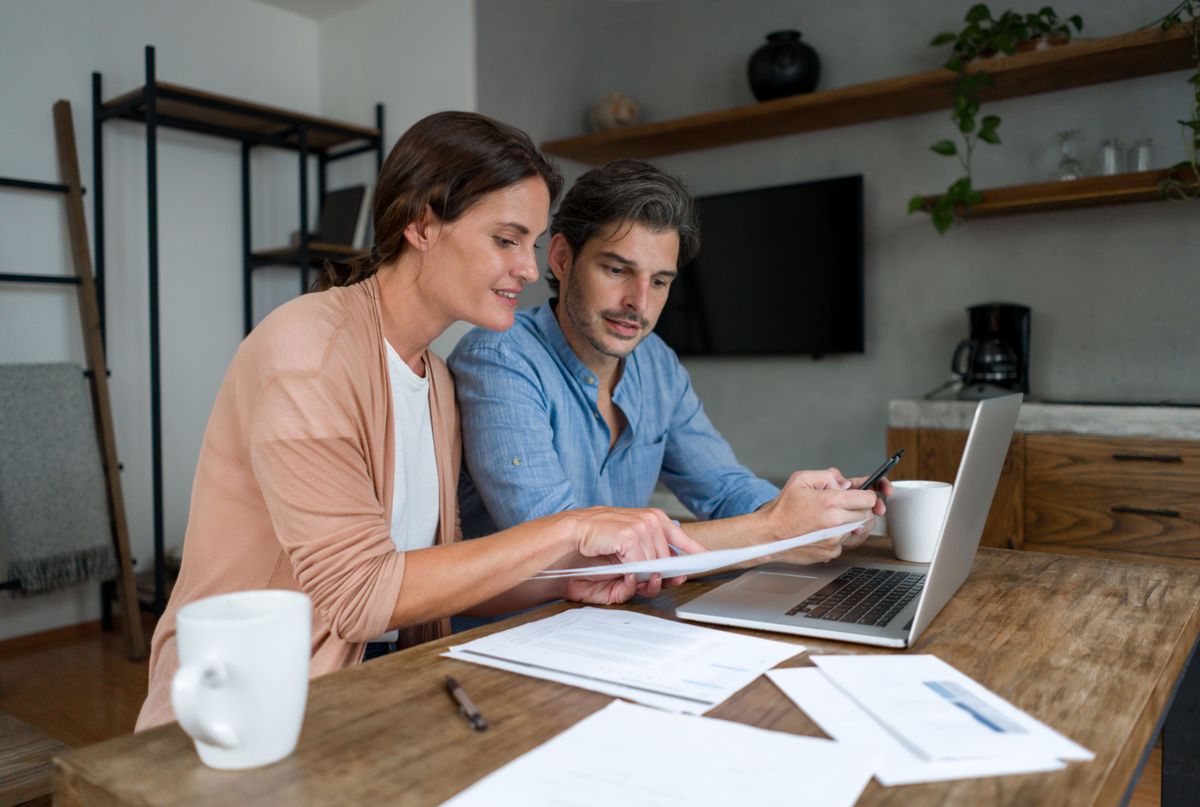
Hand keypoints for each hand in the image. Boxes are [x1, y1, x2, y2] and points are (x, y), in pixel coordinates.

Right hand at [562, 508, 706, 603]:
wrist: (568, 540)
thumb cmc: (596, 550)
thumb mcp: (628, 559)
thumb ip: (649, 566)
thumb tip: (667, 577)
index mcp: (655, 520)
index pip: (683, 539)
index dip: (695, 553)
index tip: (709, 562)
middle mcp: (651, 520)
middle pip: (669, 559)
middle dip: (659, 576)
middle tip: (643, 581)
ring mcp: (642, 525)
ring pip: (656, 563)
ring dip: (643, 576)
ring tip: (626, 574)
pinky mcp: (629, 533)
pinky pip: (640, 563)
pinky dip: (632, 573)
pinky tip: (622, 571)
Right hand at [758, 469, 879, 560]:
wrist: (768, 535)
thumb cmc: (782, 509)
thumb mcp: (801, 479)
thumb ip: (828, 475)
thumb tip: (846, 483)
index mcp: (830, 502)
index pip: (869, 499)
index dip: (867, 495)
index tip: (863, 495)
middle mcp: (835, 523)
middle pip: (867, 515)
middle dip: (859, 508)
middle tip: (845, 505)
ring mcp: (834, 540)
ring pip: (860, 530)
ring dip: (852, 523)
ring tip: (835, 518)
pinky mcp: (831, 552)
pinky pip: (847, 543)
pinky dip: (840, 537)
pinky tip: (825, 531)